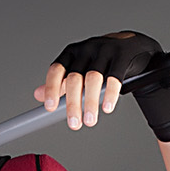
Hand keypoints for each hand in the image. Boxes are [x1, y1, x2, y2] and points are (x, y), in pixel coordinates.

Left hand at [35, 31, 164, 129]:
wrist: (131, 46)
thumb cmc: (101, 61)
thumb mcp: (78, 68)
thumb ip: (61, 83)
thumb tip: (38, 95)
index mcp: (71, 53)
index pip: (57, 70)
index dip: (51, 89)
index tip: (50, 107)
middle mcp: (86, 50)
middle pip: (75, 78)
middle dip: (73, 103)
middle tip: (74, 124)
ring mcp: (104, 50)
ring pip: (93, 78)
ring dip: (90, 102)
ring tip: (90, 120)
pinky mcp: (122, 56)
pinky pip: (114, 77)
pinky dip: (110, 94)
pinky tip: (107, 108)